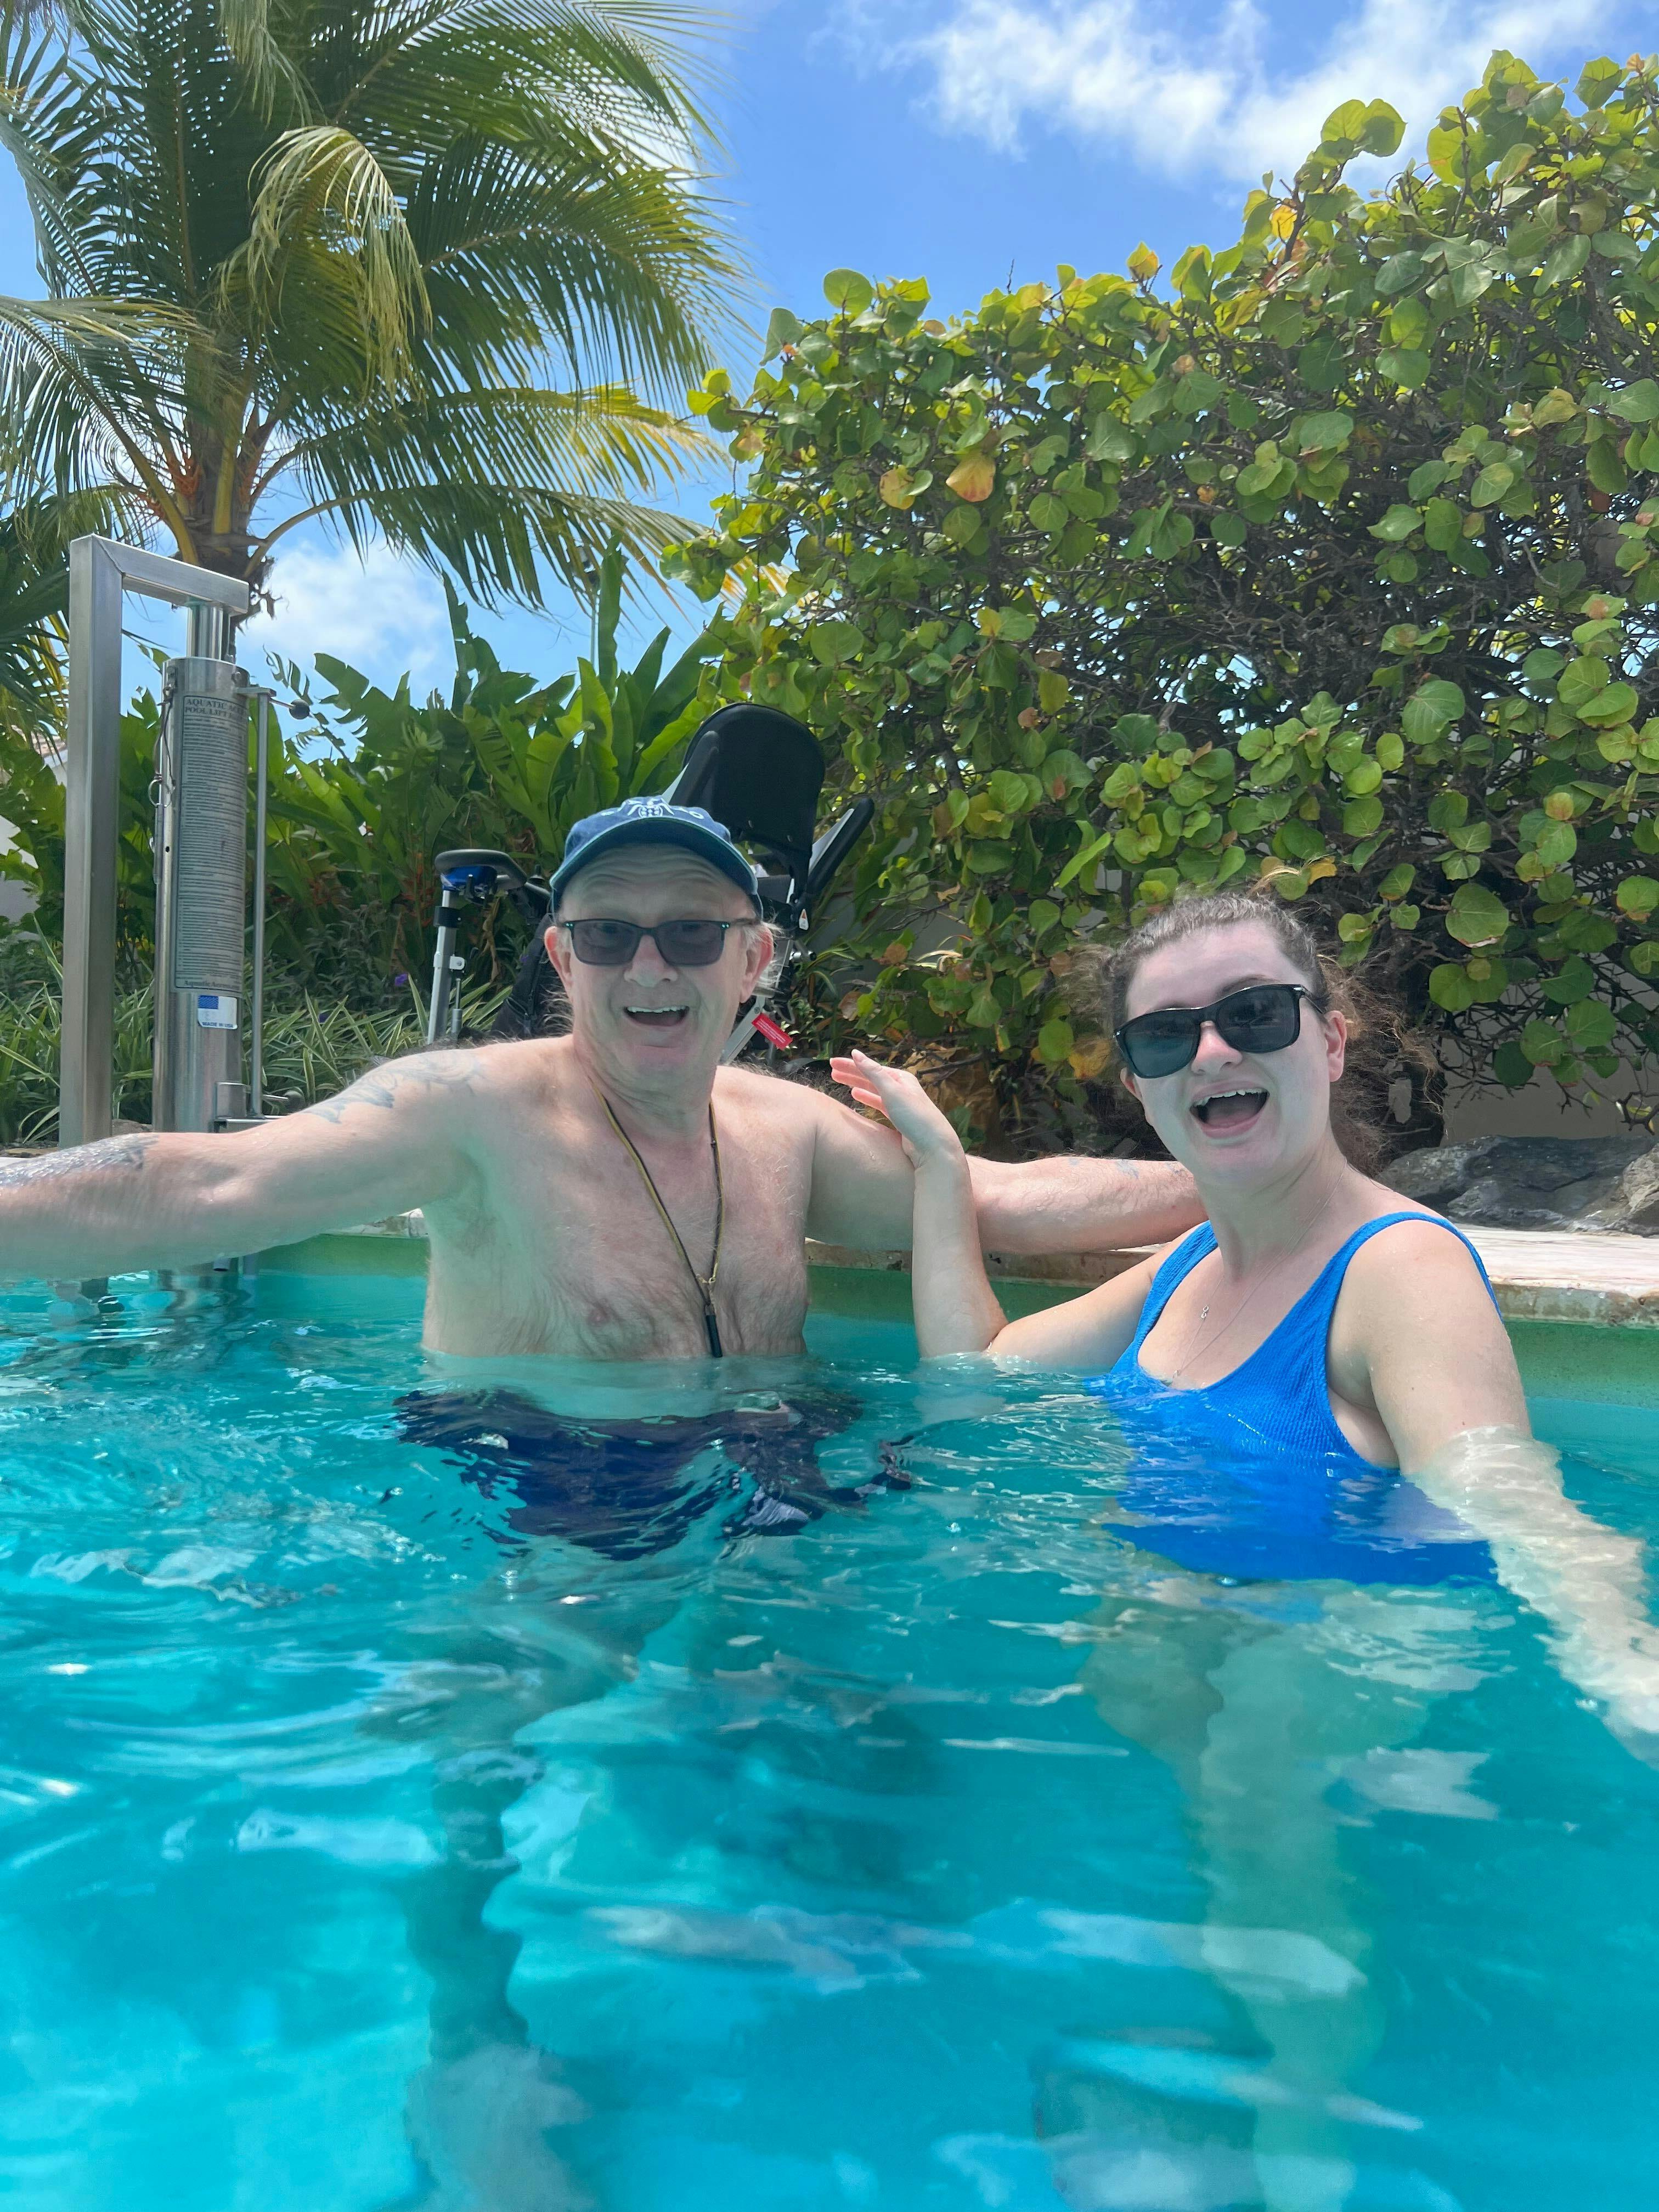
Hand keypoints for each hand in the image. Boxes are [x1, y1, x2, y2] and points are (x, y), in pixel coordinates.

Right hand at [830, 1050, 964, 1168]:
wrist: (932, 1146)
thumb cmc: (915, 1117)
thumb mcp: (892, 1091)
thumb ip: (873, 1072)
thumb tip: (856, 1053)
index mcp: (901, 1078)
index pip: (870, 1068)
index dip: (850, 1065)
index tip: (832, 1062)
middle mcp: (901, 1088)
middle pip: (871, 1078)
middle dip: (851, 1073)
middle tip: (832, 1071)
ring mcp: (900, 1104)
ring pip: (873, 1090)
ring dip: (856, 1085)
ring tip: (840, 1081)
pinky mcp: (899, 1119)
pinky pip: (878, 1104)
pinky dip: (866, 1098)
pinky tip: (856, 1097)